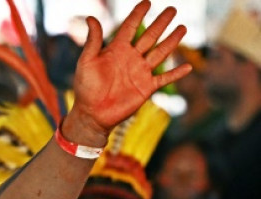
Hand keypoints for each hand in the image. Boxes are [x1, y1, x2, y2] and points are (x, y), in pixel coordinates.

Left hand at [67, 1, 191, 145]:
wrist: (92, 114)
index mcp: (116, 50)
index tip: (147, 2)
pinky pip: (164, 79)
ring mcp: (140, 72)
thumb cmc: (85, 88)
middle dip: (161, 23)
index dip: (138, 14)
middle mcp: (131, 58)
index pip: (129, 27)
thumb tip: (91, 17)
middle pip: (150, 36)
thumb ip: (92, 41)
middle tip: (172, 9)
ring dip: (172, 41)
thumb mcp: (86, 62)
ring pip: (160, 53)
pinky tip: (187, 66)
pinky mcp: (146, 88)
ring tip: (183, 28)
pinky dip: (176, 73)